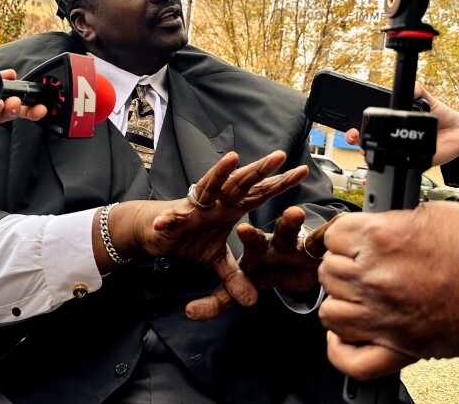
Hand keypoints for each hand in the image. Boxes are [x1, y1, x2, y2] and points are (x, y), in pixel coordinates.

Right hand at [125, 150, 308, 308]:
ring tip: (232, 159)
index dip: (280, 183)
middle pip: (242, 183)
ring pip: (211, 186)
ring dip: (220, 173)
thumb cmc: (189, 238)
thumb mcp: (217, 262)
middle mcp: (216, 202)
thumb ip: (236, 278)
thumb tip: (252, 302)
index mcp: (230, 208)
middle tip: (280, 156)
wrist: (155, 231)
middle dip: (260, 170)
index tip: (303, 171)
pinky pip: (176, 216)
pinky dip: (172, 217)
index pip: (260, 193)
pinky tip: (171, 216)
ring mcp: (196, 206)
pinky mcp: (175, 218)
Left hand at [185, 206, 336, 320]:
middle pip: (269, 233)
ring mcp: (297, 242)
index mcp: (256, 247)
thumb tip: (189, 313)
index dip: (245, 236)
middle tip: (252, 226)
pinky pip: (325, 237)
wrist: (303, 265)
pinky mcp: (318, 246)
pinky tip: (340, 221)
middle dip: (259, 227)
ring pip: (293, 231)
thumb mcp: (248, 284)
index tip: (239, 229)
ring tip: (294, 214)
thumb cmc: (272, 269)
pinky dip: (331, 231)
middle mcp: (275, 240)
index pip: (248, 241)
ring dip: (293, 223)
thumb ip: (220, 299)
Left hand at [318, 201, 458, 380]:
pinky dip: (342, 348)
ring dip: (342, 303)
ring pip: (331, 312)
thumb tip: (370, 229)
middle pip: (329, 273)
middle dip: (343, 267)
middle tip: (364, 267)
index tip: (354, 241)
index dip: (344, 237)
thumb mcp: (426, 214)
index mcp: (379, 239)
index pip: (333, 236)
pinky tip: (347, 336)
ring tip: (361, 297)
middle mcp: (374, 277)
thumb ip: (388, 222)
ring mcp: (382, 316)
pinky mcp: (398, 347)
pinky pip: (349, 358)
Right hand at [343, 82, 458, 165]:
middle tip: (353, 135)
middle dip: (356, 140)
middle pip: (369, 143)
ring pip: (382, 157)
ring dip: (371, 153)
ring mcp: (404, 152)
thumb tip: (412, 86)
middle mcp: (397, 139)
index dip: (360, 125)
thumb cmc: (442, 116)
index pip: (373, 126)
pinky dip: (399, 161)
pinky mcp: (416, 161)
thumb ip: (418, 91)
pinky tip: (395, 154)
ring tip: (365, 146)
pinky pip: (405, 164)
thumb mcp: (428, 100)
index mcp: (397, 124)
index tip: (353, 124)